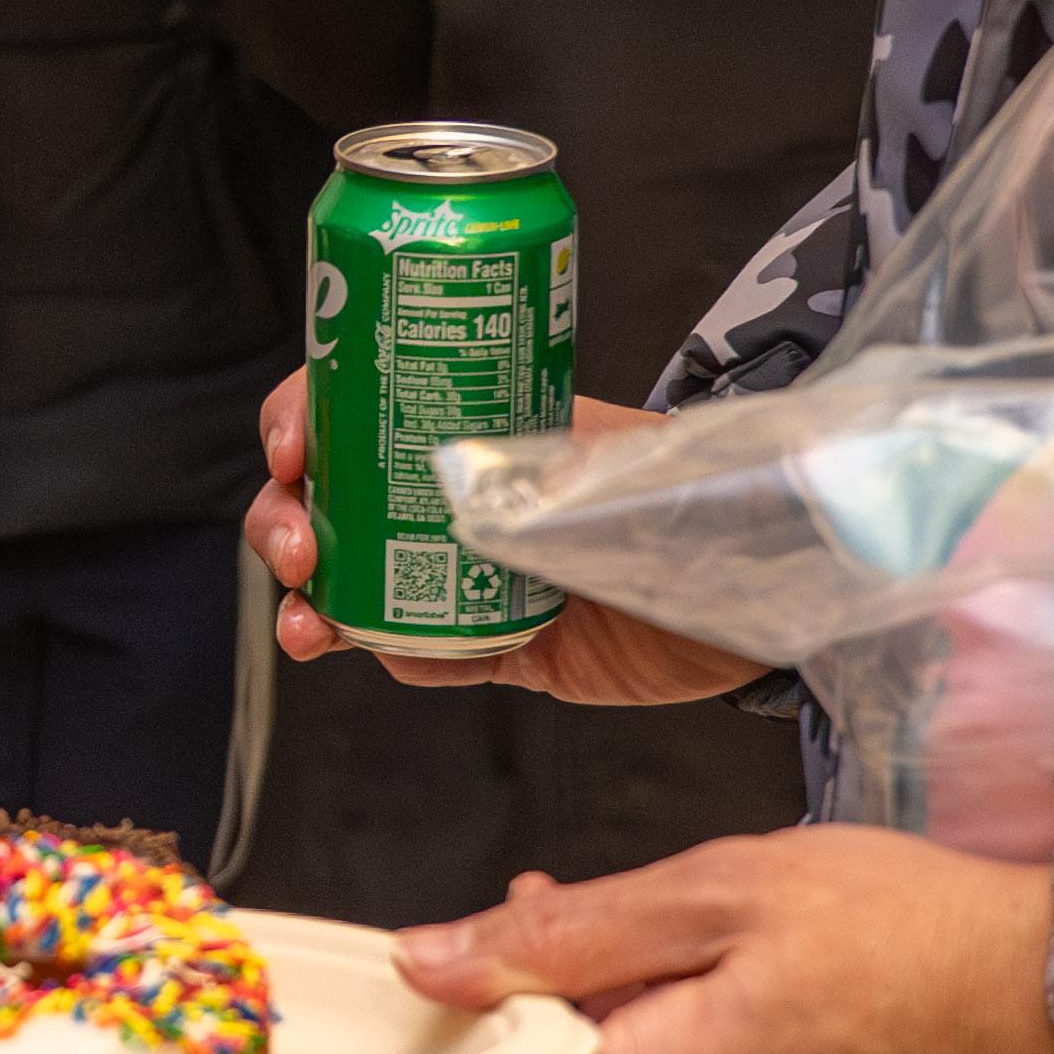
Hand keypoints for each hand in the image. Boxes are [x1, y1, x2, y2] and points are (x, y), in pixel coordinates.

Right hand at [249, 378, 748, 698]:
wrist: (766, 583)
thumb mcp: (611, 465)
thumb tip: (467, 493)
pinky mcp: (501, 639)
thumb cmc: (701, 494)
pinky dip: (390, 654)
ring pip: (358, 577)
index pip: (365, 399)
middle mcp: (462, 489)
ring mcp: (474, 566)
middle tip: (292, 547)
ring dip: (311, 599)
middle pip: (336, 494)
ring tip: (305, 625)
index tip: (292, 449)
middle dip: (286, 517)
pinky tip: (376, 651)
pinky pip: (421, 649)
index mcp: (478, 421)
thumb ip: (542, 478)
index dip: (308, 418)